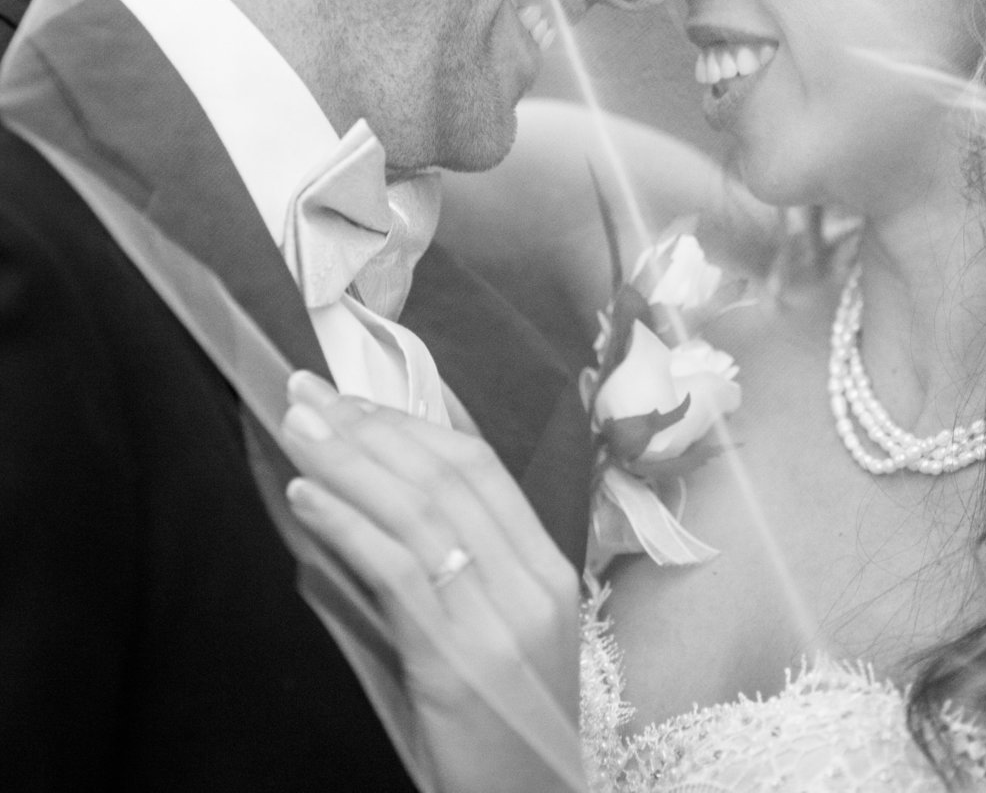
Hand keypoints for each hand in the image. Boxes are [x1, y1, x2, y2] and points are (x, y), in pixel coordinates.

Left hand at [281, 372, 583, 792]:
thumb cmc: (502, 732)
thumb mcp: (496, 636)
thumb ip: (461, 569)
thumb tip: (384, 496)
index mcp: (550, 569)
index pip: (480, 465)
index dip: (411, 420)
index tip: (351, 393)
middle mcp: (533, 583)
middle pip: (446, 476)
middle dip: (370, 426)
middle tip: (307, 393)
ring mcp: (502, 620)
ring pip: (419, 512)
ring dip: (348, 461)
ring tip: (297, 430)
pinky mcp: (460, 662)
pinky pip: (399, 572)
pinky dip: (348, 523)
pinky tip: (307, 497)